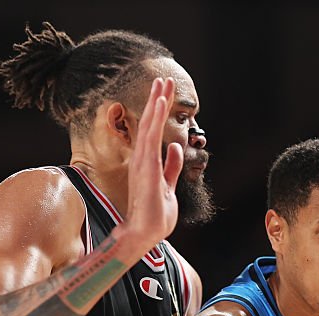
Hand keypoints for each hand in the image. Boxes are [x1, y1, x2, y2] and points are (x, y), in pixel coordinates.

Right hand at [124, 77, 183, 249]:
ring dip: (156, 104)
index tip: (164, 94)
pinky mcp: (146, 166)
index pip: (154, 132)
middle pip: (150, 123)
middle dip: (157, 100)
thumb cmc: (154, 216)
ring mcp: (143, 161)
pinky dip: (155, 118)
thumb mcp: (168, 187)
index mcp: (148, 163)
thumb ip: (171, 167)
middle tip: (163, 79)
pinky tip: (159, 102)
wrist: (144, 234)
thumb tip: (176, 148)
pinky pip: (150, 137)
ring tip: (162, 83)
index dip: (159, 112)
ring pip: (150, 125)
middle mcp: (143, 158)